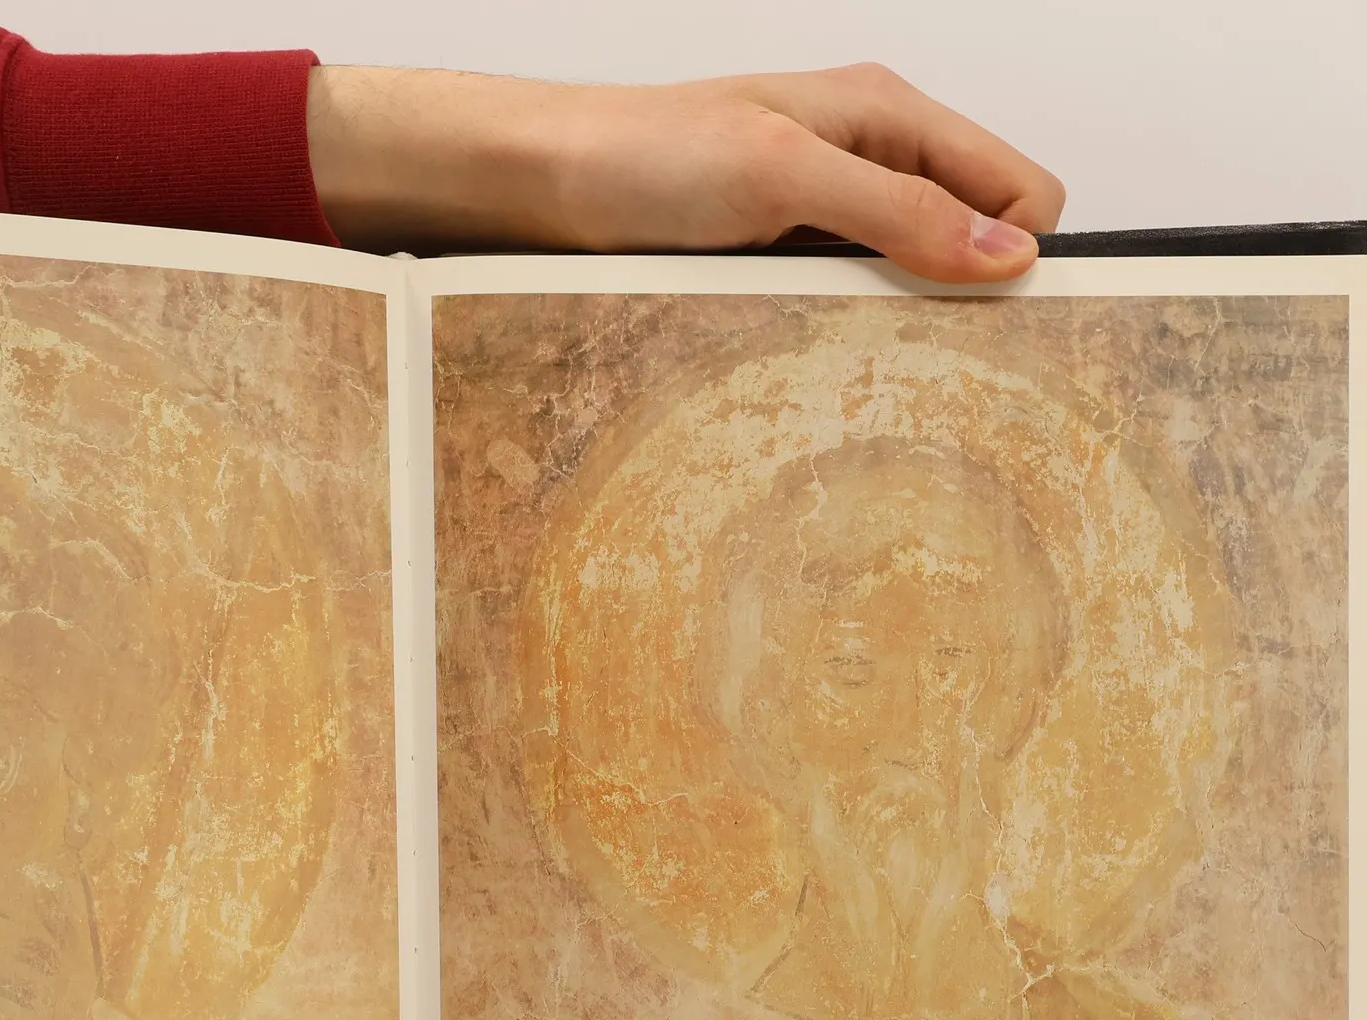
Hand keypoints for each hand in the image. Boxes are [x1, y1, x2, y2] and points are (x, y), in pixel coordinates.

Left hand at [308, 64, 1064, 282]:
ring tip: (861, 359)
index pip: (1018, 187)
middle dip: (965, 295)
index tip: (1003, 322)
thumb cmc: (643, 156)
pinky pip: (840, 307)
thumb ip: (896, 210)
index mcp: (887, 116)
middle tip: (929, 357)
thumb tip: (1004, 252)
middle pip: (968, 241)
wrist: (540, 183)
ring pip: (906, 282)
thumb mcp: (782, 175)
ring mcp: (818, 216)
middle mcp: (863, 161)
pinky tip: (810, 353)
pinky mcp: (774, 262)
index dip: (1023, 253)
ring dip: (896, 323)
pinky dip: (839, 332)